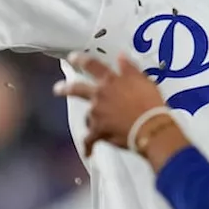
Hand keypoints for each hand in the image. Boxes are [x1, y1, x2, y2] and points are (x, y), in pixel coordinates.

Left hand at [53, 52, 167, 156]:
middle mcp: (100, 94)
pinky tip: (88, 151)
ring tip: (97, 125)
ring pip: (88, 116)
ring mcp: (97, 113)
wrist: (150, 126)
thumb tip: (121, 57)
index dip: (81, 60)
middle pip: (77, 89)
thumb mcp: (143, 80)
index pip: (92, 66)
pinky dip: (88, 146)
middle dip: (65, 89)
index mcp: (111, 80)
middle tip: (58, 89)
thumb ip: (129, 68)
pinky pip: (89, 140)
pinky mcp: (99, 131)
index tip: (72, 58)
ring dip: (91, 120)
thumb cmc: (150, 103)